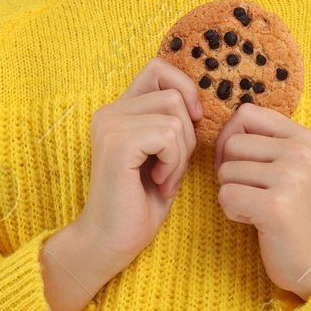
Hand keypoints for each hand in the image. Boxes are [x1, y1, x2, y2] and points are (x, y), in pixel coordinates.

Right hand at [78, 57, 202, 266]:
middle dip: (187, 134)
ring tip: (164, 178)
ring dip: (181, 153)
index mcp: (119, 111)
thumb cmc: (140, 203)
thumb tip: (200, 105)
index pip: (158, 68)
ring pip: (175, 117)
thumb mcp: (164, 155)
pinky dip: (174, 163)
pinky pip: (168, 135)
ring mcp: (110, 125)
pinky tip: (159, 183)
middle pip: (174, 94)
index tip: (191, 123)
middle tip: (172, 167)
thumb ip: (173, 124)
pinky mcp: (117, 143)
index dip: (183, 88)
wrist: (111, 242)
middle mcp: (109, 112)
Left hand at [214, 102, 310, 298]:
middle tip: (254, 192)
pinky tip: (255, 220)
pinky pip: (225, 195)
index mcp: (302, 137)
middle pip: (231, 143)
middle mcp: (299, 152)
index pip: (245, 114)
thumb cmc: (292, 210)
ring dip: (232, 193)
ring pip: (225, 171)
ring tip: (258, 207)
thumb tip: (220, 128)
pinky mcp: (275, 206)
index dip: (230, 137)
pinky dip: (232, 211)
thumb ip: (262, 141)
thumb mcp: (288, 165)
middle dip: (230, 170)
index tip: (240, 162)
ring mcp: (289, 178)